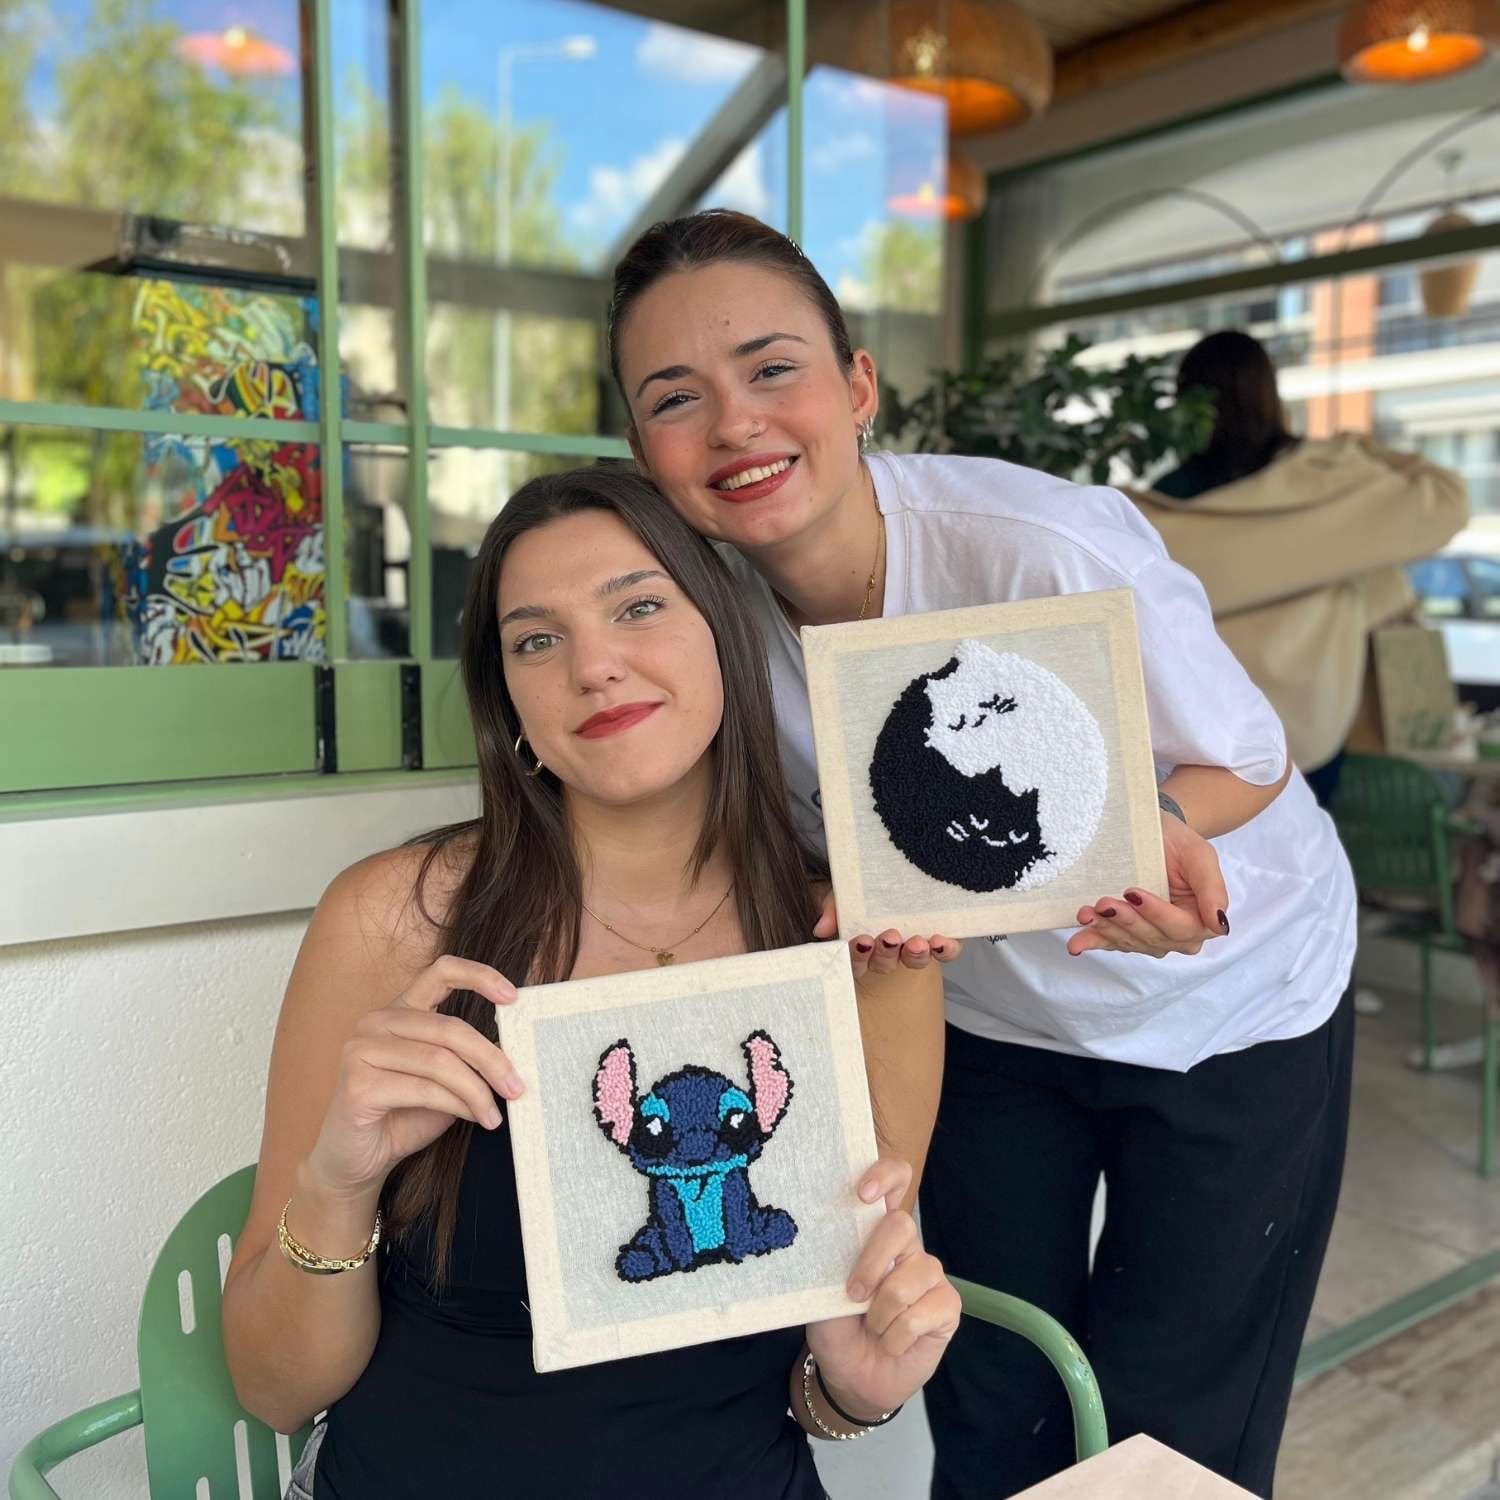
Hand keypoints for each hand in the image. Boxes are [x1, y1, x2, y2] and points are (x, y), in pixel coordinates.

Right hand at [303, 956, 519, 1198]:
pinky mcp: (357, 1083)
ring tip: (494, 1113)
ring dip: (476, 1090)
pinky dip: (457, 1105)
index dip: (480, 977)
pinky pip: (423, 1089)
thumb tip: (515, 1049)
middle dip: (490, 1059)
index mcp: (401, 1010)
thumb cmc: (405, 1116)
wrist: (359, 1161)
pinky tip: (473, 1118)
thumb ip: (470, 1059)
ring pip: (439, 1061)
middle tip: (516, 1087)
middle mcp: (377, 1022)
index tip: (513, 996)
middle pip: (449, 1028)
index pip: (441, 971)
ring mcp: (362, 1049)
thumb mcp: (447, 1081)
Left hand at [805, 1158, 961, 1419]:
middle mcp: (907, 1246)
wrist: (853, 1378)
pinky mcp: (948, 1306)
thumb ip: (831, 1266)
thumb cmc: (837, 1328)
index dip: (885, 1175)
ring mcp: (930, 1275)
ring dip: (881, 1313)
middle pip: (902, 1225)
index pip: (895, 1179)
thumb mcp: (822, 1295)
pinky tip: (893, 1342)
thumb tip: (831, 1242)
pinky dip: (898, 1335)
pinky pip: (924, 1312)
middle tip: (853, 1294)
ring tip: (872, 1327)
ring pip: (911, 1276)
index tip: (862, 1194)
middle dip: (871, 1262)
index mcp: (875, 1231)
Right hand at [812, 888, 963, 976]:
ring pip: (914, 961)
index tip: (863, 941)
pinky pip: (946, 953)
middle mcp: (888, 952)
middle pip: (884, 963)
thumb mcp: (846, 891)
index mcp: (862, 945)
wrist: (904, 865)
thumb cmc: (869, 886)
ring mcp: (915, 947)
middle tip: (890, 937)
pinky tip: (940, 942)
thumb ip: (834, 907)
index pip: (856, 960)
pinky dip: (945, 950)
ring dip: (915, 955)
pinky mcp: (942, 940)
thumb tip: (821, 929)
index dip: (858, 955)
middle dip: (886, 952)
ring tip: (918, 942)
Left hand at [1067, 812, 1230, 957]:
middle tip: (1104, 902)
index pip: (1180, 927)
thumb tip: (1220, 925)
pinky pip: (1110, 942)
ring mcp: (1150, 935)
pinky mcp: (1125, 931)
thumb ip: (1213, 890)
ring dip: (1106, 930)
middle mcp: (1176, 934)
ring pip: (1129, 941)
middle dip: (1126, 921)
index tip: (1133, 893)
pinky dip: (1092, 941)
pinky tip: (1076, 945)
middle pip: (1151, 937)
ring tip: (1086, 913)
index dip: (1156, 914)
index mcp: (1201, 920)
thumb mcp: (1201, 856)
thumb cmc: (1180, 844)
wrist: (1154, 833)